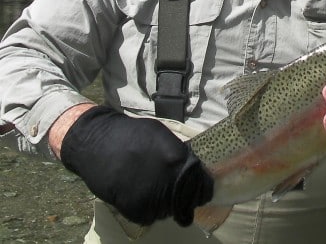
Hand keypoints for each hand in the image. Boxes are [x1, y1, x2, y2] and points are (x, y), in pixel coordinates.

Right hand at [60, 106, 212, 225]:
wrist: (96, 143)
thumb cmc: (130, 133)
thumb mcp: (161, 135)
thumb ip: (180, 152)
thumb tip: (193, 166)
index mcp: (178, 160)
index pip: (203, 187)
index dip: (203, 187)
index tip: (200, 186)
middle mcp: (169, 181)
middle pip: (188, 201)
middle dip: (184, 195)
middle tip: (172, 185)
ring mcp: (152, 199)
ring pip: (169, 210)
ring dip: (165, 202)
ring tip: (151, 185)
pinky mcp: (135, 211)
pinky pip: (150, 216)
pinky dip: (148, 208)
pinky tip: (139, 192)